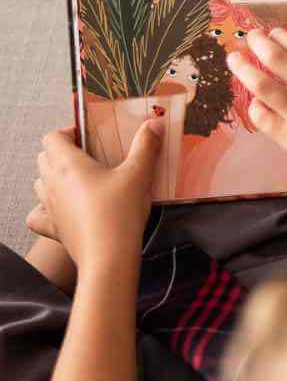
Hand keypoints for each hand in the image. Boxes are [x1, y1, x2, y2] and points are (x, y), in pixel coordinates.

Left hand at [32, 123, 162, 272]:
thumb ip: (145, 146)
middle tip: (90, 156)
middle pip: (45, 157)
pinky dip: (44, 209)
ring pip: (41, 183)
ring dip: (55, 177)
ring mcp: (49, 206)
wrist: (109, 255)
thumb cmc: (120, 213)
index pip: (53, 137)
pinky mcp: (53, 228)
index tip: (89, 137)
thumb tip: (153, 124)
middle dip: (63, 152)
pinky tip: (61, 209)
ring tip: (81, 181)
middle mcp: (52, 183)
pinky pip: (37, 215)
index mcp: (68, 164)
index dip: (69, 132)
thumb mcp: (138, 174)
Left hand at [227, 28, 286, 205]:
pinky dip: (255, 110)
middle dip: (260, 45)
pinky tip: (252, 104)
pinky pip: (264, 119)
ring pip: (263, 86)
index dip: (285, 38)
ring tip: (233, 59)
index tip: (273, 32)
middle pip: (277, 60)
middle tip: (249, 37)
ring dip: (245, 70)